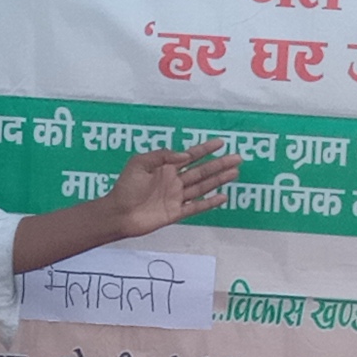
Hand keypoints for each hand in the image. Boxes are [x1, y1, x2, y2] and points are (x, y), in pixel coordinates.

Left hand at [106, 142, 242, 236]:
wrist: (118, 213)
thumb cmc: (125, 186)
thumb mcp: (140, 163)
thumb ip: (162, 156)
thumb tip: (185, 155)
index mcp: (166, 167)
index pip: (191, 156)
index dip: (206, 149)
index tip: (221, 143)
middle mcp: (175, 181)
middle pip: (202, 171)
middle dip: (220, 164)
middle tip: (238, 158)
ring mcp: (177, 197)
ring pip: (203, 187)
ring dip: (219, 180)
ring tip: (235, 173)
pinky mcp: (176, 213)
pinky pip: (196, 207)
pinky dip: (210, 203)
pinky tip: (223, 197)